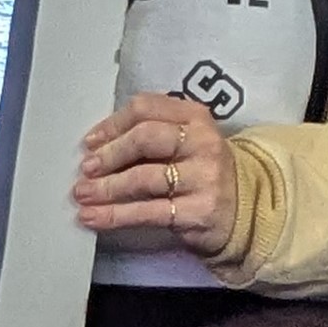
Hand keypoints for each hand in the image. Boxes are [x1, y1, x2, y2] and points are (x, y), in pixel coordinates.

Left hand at [73, 93, 235, 255]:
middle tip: (86, 169)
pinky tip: (92, 218)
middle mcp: (203, 142)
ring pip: (143, 177)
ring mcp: (203, 177)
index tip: (91, 143)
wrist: (244, 211)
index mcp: (196, 117)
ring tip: (83, 195)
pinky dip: (114, 215)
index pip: (146, 108)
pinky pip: (147, 212)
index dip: (112, 124)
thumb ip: (151, 133)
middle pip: (145, 137)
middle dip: (109, 154)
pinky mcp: (197, 211)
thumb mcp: (187, 141)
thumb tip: (96, 145)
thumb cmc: (202, 171)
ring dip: (106, 188)